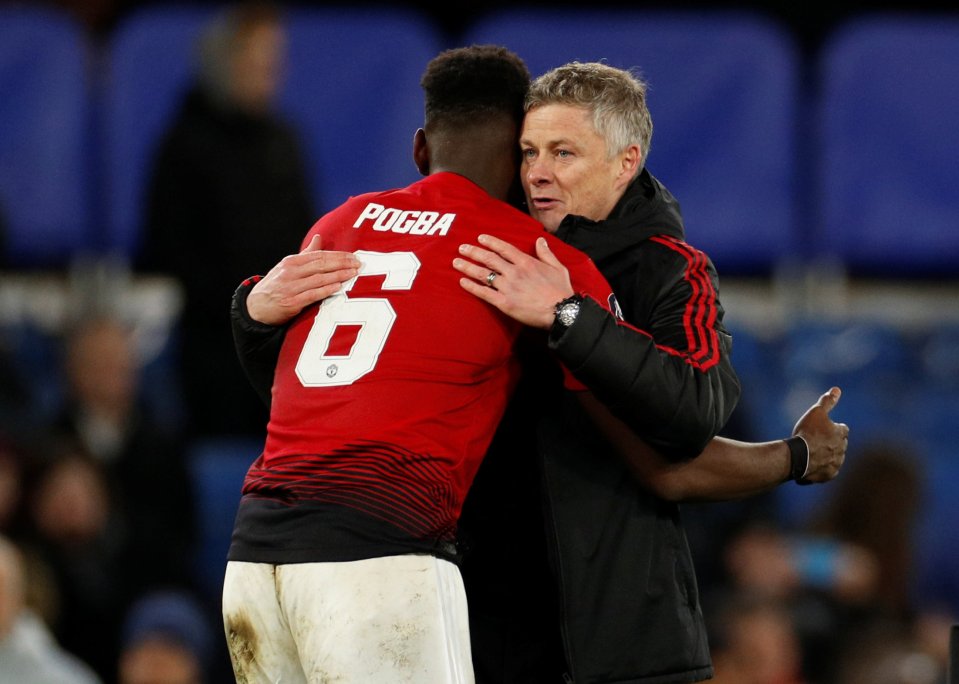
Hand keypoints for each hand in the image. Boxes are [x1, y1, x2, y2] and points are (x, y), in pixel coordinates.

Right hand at [247, 234, 359, 324]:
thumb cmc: (276, 286)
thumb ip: (306, 254)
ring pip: (319, 279)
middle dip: (342, 264)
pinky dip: (326, 290)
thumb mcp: (287, 267)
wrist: (256, 308)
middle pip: (321, 265)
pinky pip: (312, 294)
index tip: (353, 256)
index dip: (338, 255)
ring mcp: (291, 287)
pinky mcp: (292, 302)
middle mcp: (290, 272)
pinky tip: (338, 287)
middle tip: (358, 264)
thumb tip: (319, 237)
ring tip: (353, 274)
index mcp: (291, 261)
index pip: (319, 255)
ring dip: (338, 276)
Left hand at [452, 234, 573, 328]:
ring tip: (456, 262)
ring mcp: (508, 287)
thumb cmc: (561, 291)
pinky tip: (462, 282)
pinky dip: (472, 286)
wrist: (561, 311)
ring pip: (483, 274)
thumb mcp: (558, 267)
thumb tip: (540, 240)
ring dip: (468, 267)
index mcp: (526, 262)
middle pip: (489, 259)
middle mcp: (514, 272)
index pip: (504, 248)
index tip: (480, 238)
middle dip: (473, 252)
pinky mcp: (504, 302)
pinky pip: (484, 292)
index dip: (490, 242)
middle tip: (462, 248)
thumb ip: (546, 253)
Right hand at [793, 387, 847, 482]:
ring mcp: (836, 464)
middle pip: (839, 445)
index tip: (823, 428)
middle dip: (830, 443)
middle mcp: (842, 450)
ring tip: (811, 453)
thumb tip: (837, 389)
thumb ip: (827, 401)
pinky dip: (820, 468)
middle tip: (815, 441)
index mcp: (841, 434)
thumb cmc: (807, 432)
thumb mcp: (816, 412)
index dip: (833, 428)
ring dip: (826, 456)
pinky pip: (826, 471)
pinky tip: (809, 465)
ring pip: (834, 459)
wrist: (798, 457)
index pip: (842, 429)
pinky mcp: (828, 476)